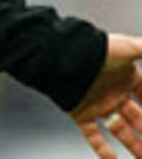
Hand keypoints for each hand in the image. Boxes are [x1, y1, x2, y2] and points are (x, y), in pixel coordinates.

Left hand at [70, 33, 141, 157]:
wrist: (63, 57)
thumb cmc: (95, 50)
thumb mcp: (129, 48)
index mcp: (126, 77)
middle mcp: (114, 92)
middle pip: (138, 118)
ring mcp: (98, 104)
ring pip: (121, 130)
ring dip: (133, 145)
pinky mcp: (82, 113)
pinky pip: (94, 136)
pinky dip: (103, 150)